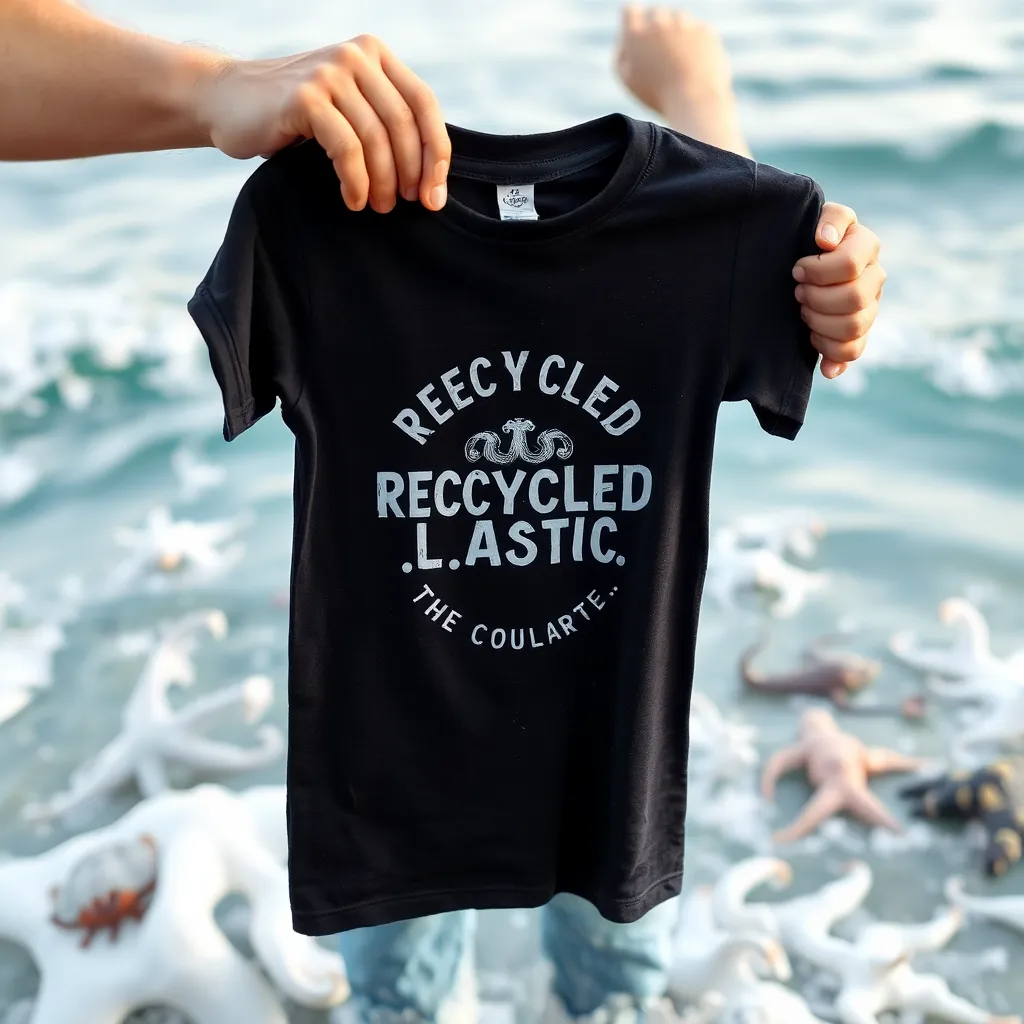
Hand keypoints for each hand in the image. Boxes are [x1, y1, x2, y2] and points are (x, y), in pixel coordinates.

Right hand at [195, 35, 449, 213]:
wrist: (227, 101)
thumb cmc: (293, 117)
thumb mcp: (347, 108)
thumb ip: (383, 121)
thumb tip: (430, 176)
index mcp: (375, 55)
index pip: (424, 105)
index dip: (436, 154)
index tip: (435, 196)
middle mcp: (356, 56)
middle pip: (404, 125)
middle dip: (412, 174)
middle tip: (405, 205)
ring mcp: (330, 73)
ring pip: (377, 139)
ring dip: (382, 182)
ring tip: (378, 207)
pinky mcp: (305, 97)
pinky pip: (347, 149)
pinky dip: (356, 181)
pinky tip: (353, 199)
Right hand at [615, 6, 732, 114]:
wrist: (694, 102)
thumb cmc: (657, 96)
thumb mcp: (628, 79)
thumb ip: (622, 53)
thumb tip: (625, 36)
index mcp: (634, 35)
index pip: (630, 11)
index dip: (635, 22)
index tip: (641, 36)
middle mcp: (658, 22)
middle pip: (656, 14)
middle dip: (658, 30)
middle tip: (662, 57)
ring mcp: (684, 23)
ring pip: (679, 20)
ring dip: (678, 35)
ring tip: (680, 66)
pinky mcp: (705, 30)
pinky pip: (699, 32)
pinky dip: (697, 46)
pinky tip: (695, 67)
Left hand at [795, 205, 884, 378]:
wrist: (799, 263)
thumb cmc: (807, 238)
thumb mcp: (816, 217)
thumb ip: (829, 218)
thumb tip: (826, 239)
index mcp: (867, 246)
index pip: (851, 264)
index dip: (818, 270)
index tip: (797, 269)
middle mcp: (874, 277)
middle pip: (854, 299)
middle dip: (817, 299)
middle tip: (798, 293)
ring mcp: (870, 307)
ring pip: (854, 327)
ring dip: (819, 323)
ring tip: (803, 312)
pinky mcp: (859, 333)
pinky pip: (853, 350)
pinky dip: (830, 352)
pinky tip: (812, 342)